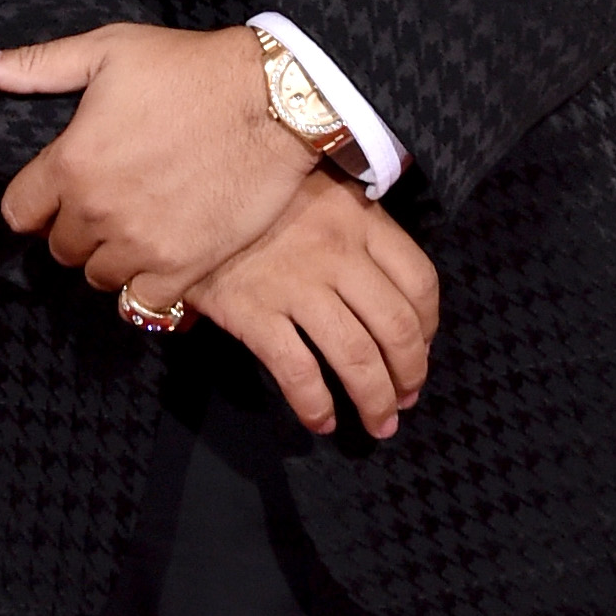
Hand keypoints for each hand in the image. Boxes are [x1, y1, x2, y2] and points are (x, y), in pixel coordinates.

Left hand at [0, 21, 312, 287]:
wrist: (274, 99)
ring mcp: (140, 244)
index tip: (57, 192)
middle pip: (59, 248)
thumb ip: (33, 66)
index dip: (35, 202)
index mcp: (70, 163)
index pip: (18, 212)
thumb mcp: (106, 50)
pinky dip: (145, 289)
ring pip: (98, 276)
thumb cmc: (190, 68)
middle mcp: (97, 212)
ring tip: (135, 229)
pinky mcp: (183, 266)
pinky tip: (158, 261)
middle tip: (107, 202)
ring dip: (109, 258)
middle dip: (75, 228)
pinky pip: (142, 304)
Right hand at [162, 180, 439, 441]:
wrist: (184, 195)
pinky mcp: (253, 312)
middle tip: (407, 399)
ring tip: (379, 424)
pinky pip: (298, 370)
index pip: (420, 280)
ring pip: (355, 356)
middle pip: (396, 327)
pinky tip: (323, 422)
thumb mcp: (320, 192)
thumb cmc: (259, 198)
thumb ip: (359, 230)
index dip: (430, 326)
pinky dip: (316, 405)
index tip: (422, 349)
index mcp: (360, 219)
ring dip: (375, 399)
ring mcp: (295, 284)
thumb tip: (392, 293)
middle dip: (409, 374)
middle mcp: (336, 253)